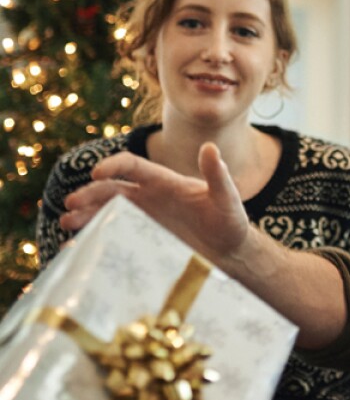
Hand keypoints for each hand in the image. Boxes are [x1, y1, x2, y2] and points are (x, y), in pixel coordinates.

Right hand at [61, 142, 249, 260]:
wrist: (231, 252)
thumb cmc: (231, 221)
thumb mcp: (227, 198)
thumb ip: (218, 175)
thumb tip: (211, 147)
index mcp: (165, 181)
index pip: (133, 166)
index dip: (114, 165)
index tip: (97, 174)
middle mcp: (150, 197)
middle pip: (112, 189)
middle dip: (90, 194)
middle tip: (71, 205)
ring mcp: (145, 218)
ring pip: (107, 211)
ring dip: (86, 214)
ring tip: (67, 224)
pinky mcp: (144, 239)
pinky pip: (114, 234)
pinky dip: (95, 236)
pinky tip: (79, 245)